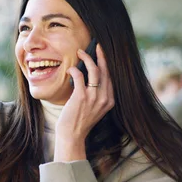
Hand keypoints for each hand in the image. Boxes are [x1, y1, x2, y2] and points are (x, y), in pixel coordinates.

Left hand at [54, 44, 114, 161]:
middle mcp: (104, 98)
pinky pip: (80, 76)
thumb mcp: (94, 108)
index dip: (107, 63)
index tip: (103, 53)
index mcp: (110, 100)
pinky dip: (75, 70)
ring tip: (80, 51)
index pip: (111, 77)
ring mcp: (94, 97)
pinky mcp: (81, 97)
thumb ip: (97, 95)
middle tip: (96, 46)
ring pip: (94, 71)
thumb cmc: (79, 121)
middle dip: (101, 56)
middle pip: (105, 71)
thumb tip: (89, 77)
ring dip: (87, 58)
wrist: (72, 135)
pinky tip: (70, 69)